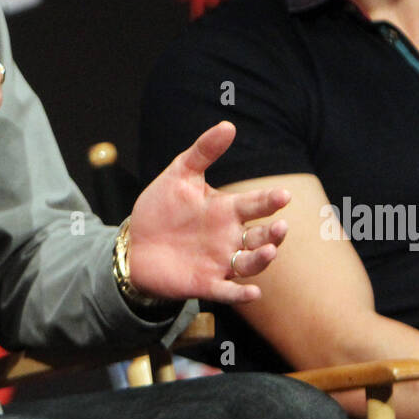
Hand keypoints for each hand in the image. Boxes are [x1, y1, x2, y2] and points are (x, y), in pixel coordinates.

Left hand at [126, 121, 289, 304]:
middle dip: (273, 233)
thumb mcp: (180, 175)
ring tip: (269, 251)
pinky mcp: (205, 283)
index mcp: (226, 210)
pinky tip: (252, 292)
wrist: (134, 243)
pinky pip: (228, 291)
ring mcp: (219, 262)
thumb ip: (203, 151)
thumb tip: (229, 125)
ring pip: (250, 264)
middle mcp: (229, 237)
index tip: (283, 195)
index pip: (255, 204)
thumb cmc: (161, 208)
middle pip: (260, 236)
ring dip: (262, 259)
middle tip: (281, 226)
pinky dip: (240, 293)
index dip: (270, 200)